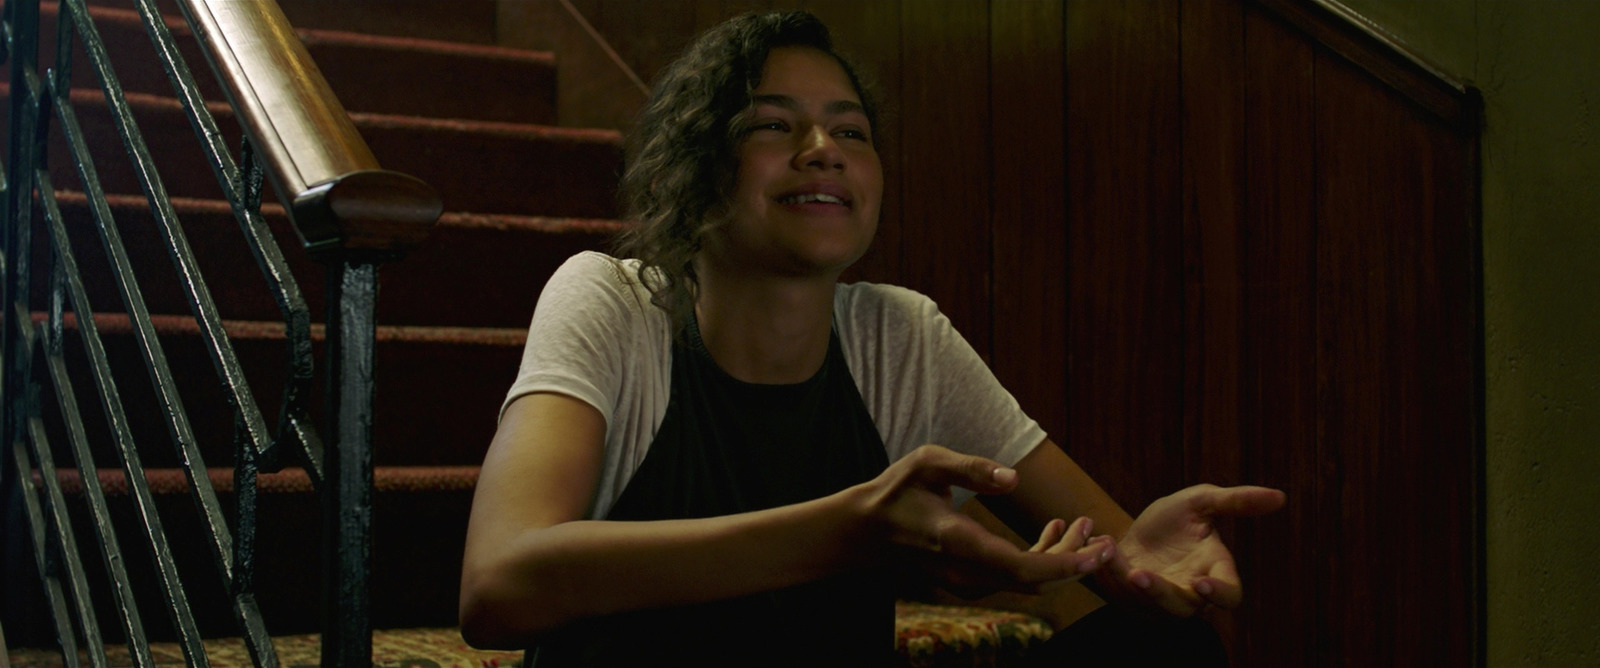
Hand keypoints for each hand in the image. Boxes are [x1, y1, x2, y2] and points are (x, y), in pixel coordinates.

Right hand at [860, 445, 1115, 596]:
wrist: (863, 532)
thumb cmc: (895, 491)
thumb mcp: (927, 462)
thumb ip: (970, 468)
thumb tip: (1013, 479)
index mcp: (960, 544)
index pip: (1024, 568)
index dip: (1067, 565)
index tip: (1100, 552)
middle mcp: (967, 572)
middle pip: (1036, 580)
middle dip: (1076, 560)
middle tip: (1103, 533)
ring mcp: (967, 582)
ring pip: (1028, 581)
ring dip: (1060, 557)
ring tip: (1081, 524)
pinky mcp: (970, 582)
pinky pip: (1015, 578)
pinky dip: (1041, 559)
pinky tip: (1052, 529)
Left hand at [1100, 484, 1285, 616]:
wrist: (1137, 529)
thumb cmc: (1178, 520)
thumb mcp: (1201, 502)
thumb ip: (1236, 501)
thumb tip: (1280, 497)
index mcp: (1214, 568)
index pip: (1229, 593)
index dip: (1219, 594)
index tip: (1203, 584)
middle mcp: (1189, 590)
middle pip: (1185, 608)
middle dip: (1164, 596)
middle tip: (1144, 577)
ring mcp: (1159, 598)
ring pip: (1151, 605)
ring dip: (1138, 587)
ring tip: (1124, 565)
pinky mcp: (1130, 598)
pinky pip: (1120, 591)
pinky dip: (1110, 569)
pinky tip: (1104, 544)